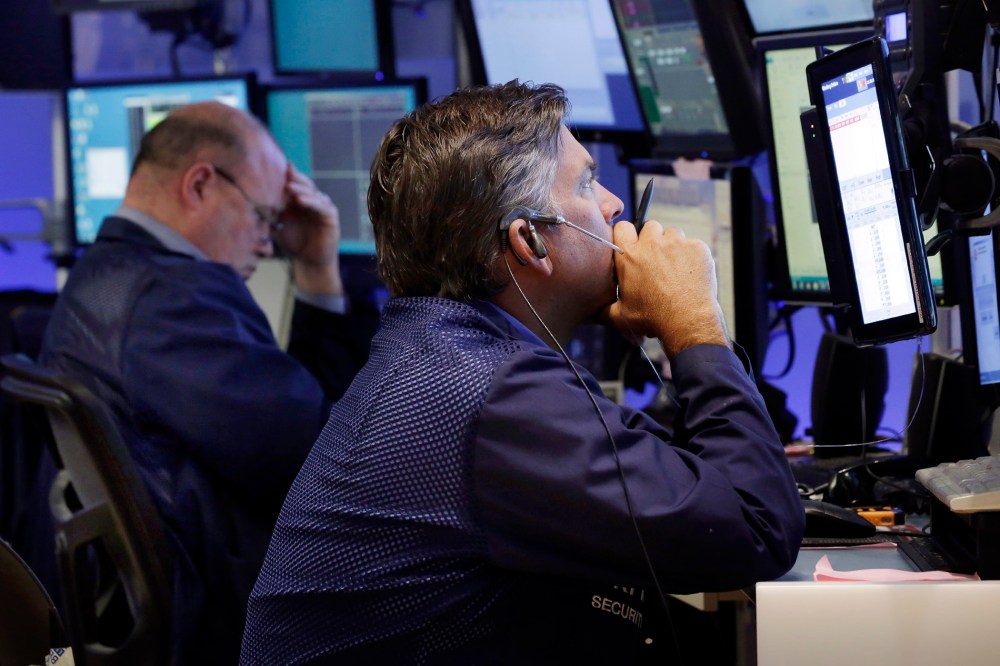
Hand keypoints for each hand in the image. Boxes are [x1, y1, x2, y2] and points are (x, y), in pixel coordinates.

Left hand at [275, 163, 343, 294]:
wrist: (309, 262)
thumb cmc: (292, 243)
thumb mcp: (277, 224)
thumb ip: (270, 211)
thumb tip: (250, 199)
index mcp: (299, 198)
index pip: (293, 182)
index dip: (285, 175)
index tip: (272, 166)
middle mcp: (312, 199)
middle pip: (304, 183)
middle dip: (294, 177)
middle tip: (284, 169)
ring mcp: (322, 206)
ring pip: (313, 193)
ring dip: (301, 188)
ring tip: (289, 186)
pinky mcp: (330, 216)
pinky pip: (321, 206)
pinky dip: (312, 202)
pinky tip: (301, 200)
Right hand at [604, 220, 728, 357]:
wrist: (687, 321)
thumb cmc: (653, 319)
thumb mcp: (621, 316)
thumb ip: (604, 310)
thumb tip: (593, 313)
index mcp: (629, 256)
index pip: (622, 227)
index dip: (627, 235)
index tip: (632, 245)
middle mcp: (651, 244)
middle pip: (650, 227)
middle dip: (652, 239)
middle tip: (656, 259)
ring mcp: (676, 243)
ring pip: (672, 233)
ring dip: (672, 246)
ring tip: (675, 267)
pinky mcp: (697, 247)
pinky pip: (693, 244)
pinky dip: (692, 255)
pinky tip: (690, 273)